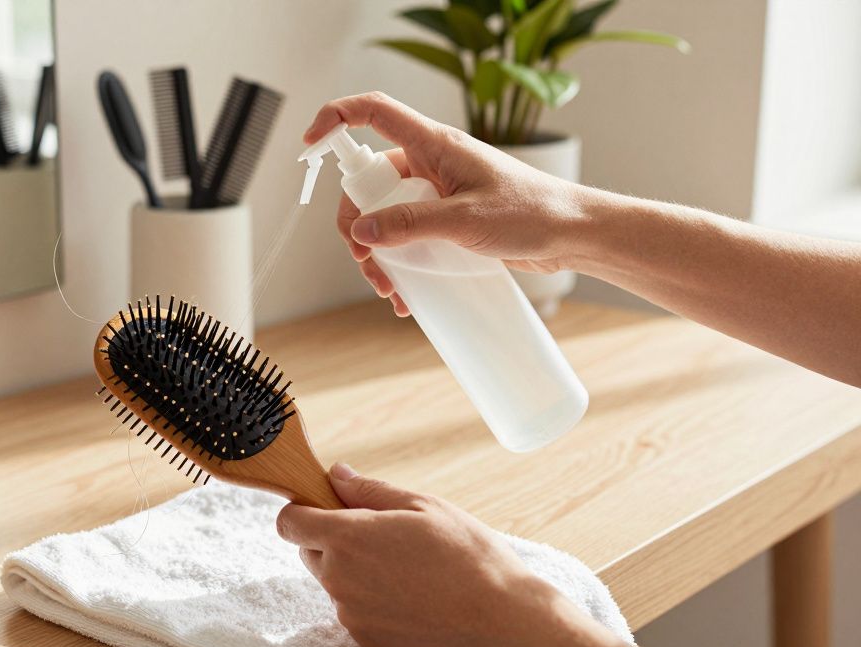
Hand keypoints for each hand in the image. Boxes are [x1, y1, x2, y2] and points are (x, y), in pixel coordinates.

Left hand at [275, 463, 568, 646]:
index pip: (289, 522)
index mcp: (347, 537)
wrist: (502, 624)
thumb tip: (335, 475)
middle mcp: (338, 578)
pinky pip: (353, 610)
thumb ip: (370, 491)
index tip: (327, 506)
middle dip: (333, 540)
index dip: (303, 510)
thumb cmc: (468, 557)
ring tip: (407, 568)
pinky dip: (371, 600)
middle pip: (309, 551)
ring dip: (354, 571)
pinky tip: (412, 596)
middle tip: (383, 536)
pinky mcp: (365, 640)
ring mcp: (349, 613)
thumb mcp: (424, 506)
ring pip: (334, 582)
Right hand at [303, 92, 595, 315]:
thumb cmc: (533, 213)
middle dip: (358, 226)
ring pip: (385, 217)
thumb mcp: (466, 221)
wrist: (574, 235)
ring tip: (389, 289)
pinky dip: (400, 265)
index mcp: (434, 146)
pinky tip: (407, 295)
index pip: (374, 113)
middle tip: (366, 262)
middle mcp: (431, 165)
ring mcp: (438, 194)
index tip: (309, 145)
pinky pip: (408, 238)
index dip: (336, 119)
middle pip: (369, 184)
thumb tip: (364, 232)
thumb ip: (411, 224)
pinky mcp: (447, 221)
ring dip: (377, 254)